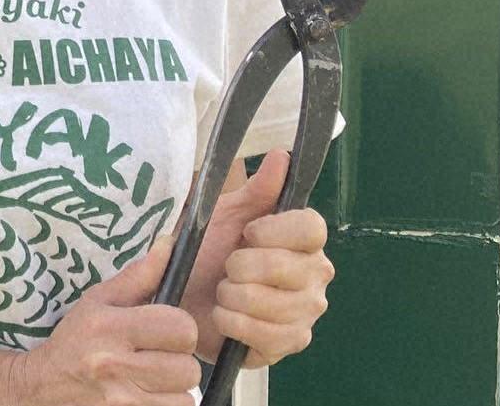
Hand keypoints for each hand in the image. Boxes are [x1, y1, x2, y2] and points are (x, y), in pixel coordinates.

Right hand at [12, 235, 201, 405]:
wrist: (42, 387)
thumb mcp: (98, 301)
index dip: (179, 329)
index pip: (181, 328)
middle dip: (178, 362)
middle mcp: (113, 364)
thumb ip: (139, 276)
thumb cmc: (74, 340)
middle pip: (188, 368)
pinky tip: (147, 395)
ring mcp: (121, 400)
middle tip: (157, 358)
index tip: (165, 331)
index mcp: (109, 326)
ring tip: (152, 379)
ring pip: (186, 396)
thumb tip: (170, 244)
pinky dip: (167, 404)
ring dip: (174, 389)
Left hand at [205, 148, 334, 368]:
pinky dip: (233, 324)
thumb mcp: (223, 214)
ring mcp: (306, 313)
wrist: (183, 297)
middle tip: (227, 268)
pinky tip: (223, 317)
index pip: (312, 228)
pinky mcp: (289, 344)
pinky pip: (266, 336)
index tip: (248, 233)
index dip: (275, 230)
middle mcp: (315, 275)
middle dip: (241, 267)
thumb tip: (282, 156)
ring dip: (233, 297)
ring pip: (273, 305)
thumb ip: (256, 189)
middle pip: (288, 268)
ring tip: (223, 292)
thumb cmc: (208, 251)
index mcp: (304, 239)